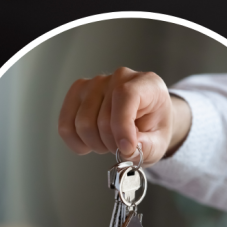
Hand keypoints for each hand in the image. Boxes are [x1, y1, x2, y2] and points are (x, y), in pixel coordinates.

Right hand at [58, 67, 192, 164]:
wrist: (147, 120)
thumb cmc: (153, 126)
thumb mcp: (161, 141)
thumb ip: (148, 147)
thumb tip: (129, 149)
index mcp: (147, 84)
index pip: (126, 95)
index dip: (122, 126)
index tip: (126, 148)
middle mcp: (119, 77)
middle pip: (103, 118)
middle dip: (112, 144)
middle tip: (123, 148)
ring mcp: (95, 83)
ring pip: (82, 123)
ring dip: (96, 144)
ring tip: (110, 143)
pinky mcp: (77, 92)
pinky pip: (66, 124)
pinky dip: (76, 141)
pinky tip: (90, 144)